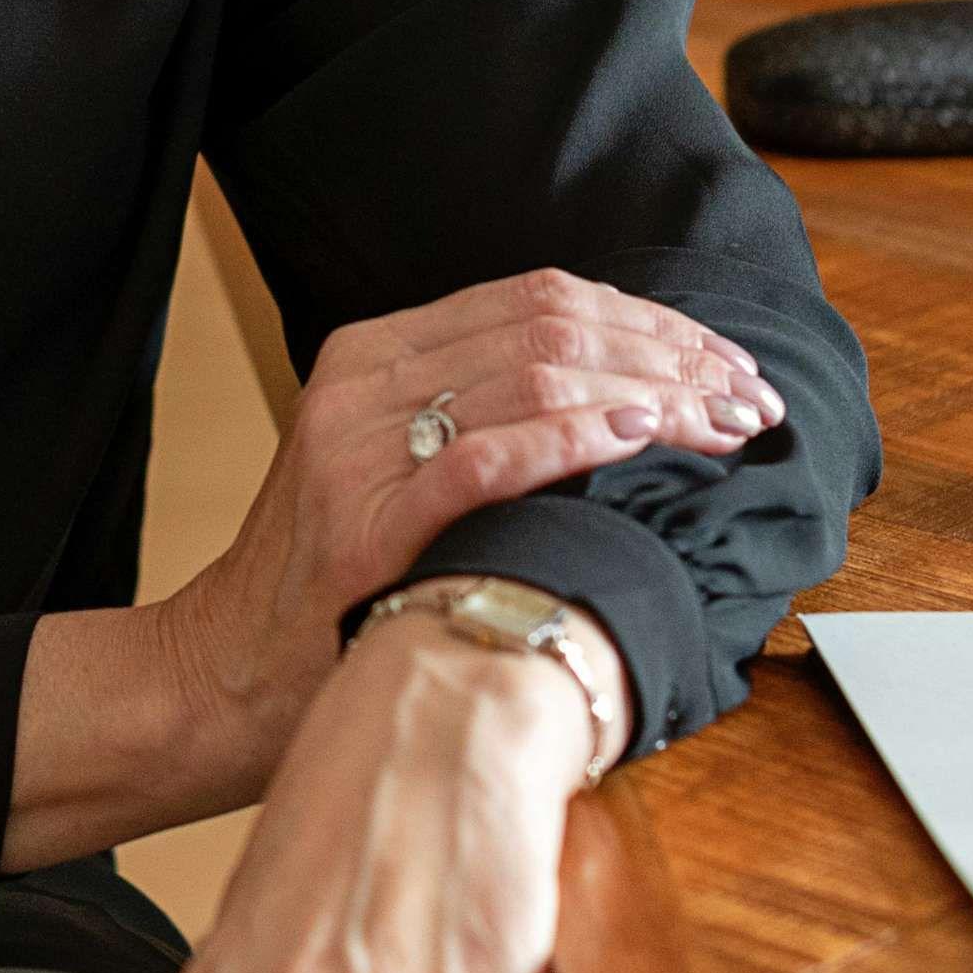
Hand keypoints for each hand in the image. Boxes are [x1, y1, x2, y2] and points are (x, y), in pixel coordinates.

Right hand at [155, 265, 781, 804]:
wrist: (224, 675)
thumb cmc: (331, 587)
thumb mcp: (391, 469)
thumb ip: (479, 419)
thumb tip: (628, 401)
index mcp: (373, 352)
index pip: (537, 297)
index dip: (649, 321)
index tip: (724, 363)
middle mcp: (362, 380)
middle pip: (548, 325)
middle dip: (670, 356)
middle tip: (749, 399)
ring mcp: (357, 447)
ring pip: (532, 375)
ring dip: (651, 394)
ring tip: (723, 424)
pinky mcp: (364, 524)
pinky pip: (485, 457)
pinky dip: (574, 439)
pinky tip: (640, 440)